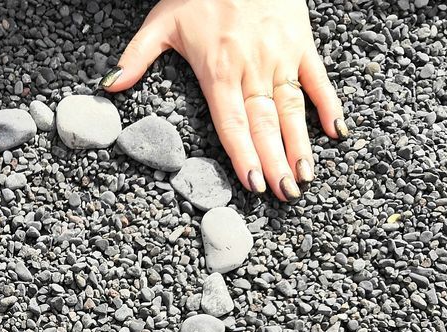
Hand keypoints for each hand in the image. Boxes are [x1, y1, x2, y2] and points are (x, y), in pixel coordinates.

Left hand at [102, 0, 346, 200]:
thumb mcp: (161, 21)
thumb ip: (136, 57)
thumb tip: (109, 88)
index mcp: (218, 70)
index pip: (232, 122)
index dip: (244, 155)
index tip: (253, 184)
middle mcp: (252, 68)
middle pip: (265, 123)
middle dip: (275, 161)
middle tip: (284, 195)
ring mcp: (280, 56)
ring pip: (293, 108)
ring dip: (301, 144)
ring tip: (304, 177)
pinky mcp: (302, 42)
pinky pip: (318, 79)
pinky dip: (329, 105)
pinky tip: (337, 133)